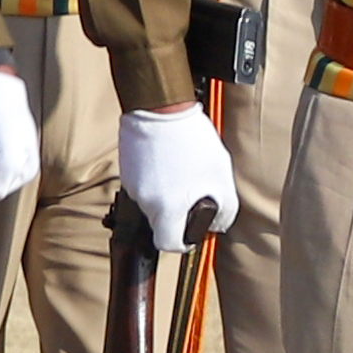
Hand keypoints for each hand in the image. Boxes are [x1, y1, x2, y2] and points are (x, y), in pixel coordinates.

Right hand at [115, 105, 236, 247]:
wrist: (160, 108)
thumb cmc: (191, 140)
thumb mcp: (221, 177)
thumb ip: (226, 209)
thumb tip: (219, 225)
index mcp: (167, 209)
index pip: (168, 244)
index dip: (182, 242)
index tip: (190, 233)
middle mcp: (145, 202)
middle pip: (160, 222)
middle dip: (177, 212)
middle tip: (192, 192)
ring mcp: (132, 185)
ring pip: (152, 202)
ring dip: (167, 193)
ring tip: (181, 170)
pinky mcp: (126, 169)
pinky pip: (143, 184)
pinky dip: (156, 178)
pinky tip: (169, 160)